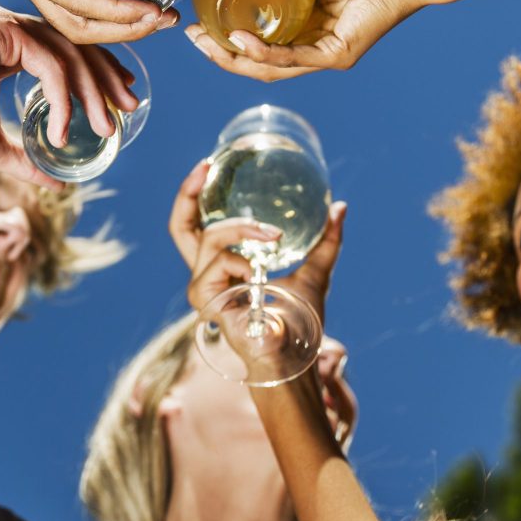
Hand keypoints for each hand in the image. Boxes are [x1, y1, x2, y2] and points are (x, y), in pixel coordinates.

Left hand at [0, 0, 222, 43]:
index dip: (133, 17)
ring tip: (160, 20)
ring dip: (124, 27)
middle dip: (134, 30)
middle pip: (88, 26)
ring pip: (79, 23)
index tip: (171, 9)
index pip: (94, 8)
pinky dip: (108, 9)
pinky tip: (138, 9)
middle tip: (171, 20)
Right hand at [0, 2, 136, 189]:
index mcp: (1, 44)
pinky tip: (61, 126)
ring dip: (89, 92)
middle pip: (72, 44)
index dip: (95, 73)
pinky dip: (61, 95)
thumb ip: (24, 154)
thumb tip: (59, 180)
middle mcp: (1, 26)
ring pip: (65, 51)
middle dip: (105, 78)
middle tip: (129, 109)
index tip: (119, 100)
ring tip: (102, 128)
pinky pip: (46, 60)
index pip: (62, 50)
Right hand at [167, 160, 346, 320]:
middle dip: (187, 193)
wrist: (294, 355)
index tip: (209, 166)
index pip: (197, 224)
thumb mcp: (315, 272)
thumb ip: (326, 241)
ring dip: (243, 228)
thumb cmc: (300, 324)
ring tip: (274, 236)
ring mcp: (203, 285)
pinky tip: (258, 276)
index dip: (196, 195)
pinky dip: (242, 262)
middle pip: (180, 226)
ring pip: (209, 236)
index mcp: (225, 265)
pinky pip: (218, 262)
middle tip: (205, 168)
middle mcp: (208, 273)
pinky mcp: (204, 298)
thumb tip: (340, 206)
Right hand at [184, 0, 422, 81]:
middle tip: (192, 35)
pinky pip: (292, 59)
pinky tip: (240, 40)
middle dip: (219, 54)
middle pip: (256, 63)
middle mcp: (313, 46)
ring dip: (233, 59)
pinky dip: (264, 53)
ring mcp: (326, 54)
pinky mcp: (338, 54)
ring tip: (206, 41)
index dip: (224, 36)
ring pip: (269, 69)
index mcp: (305, 26)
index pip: (258, 42)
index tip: (196, 19)